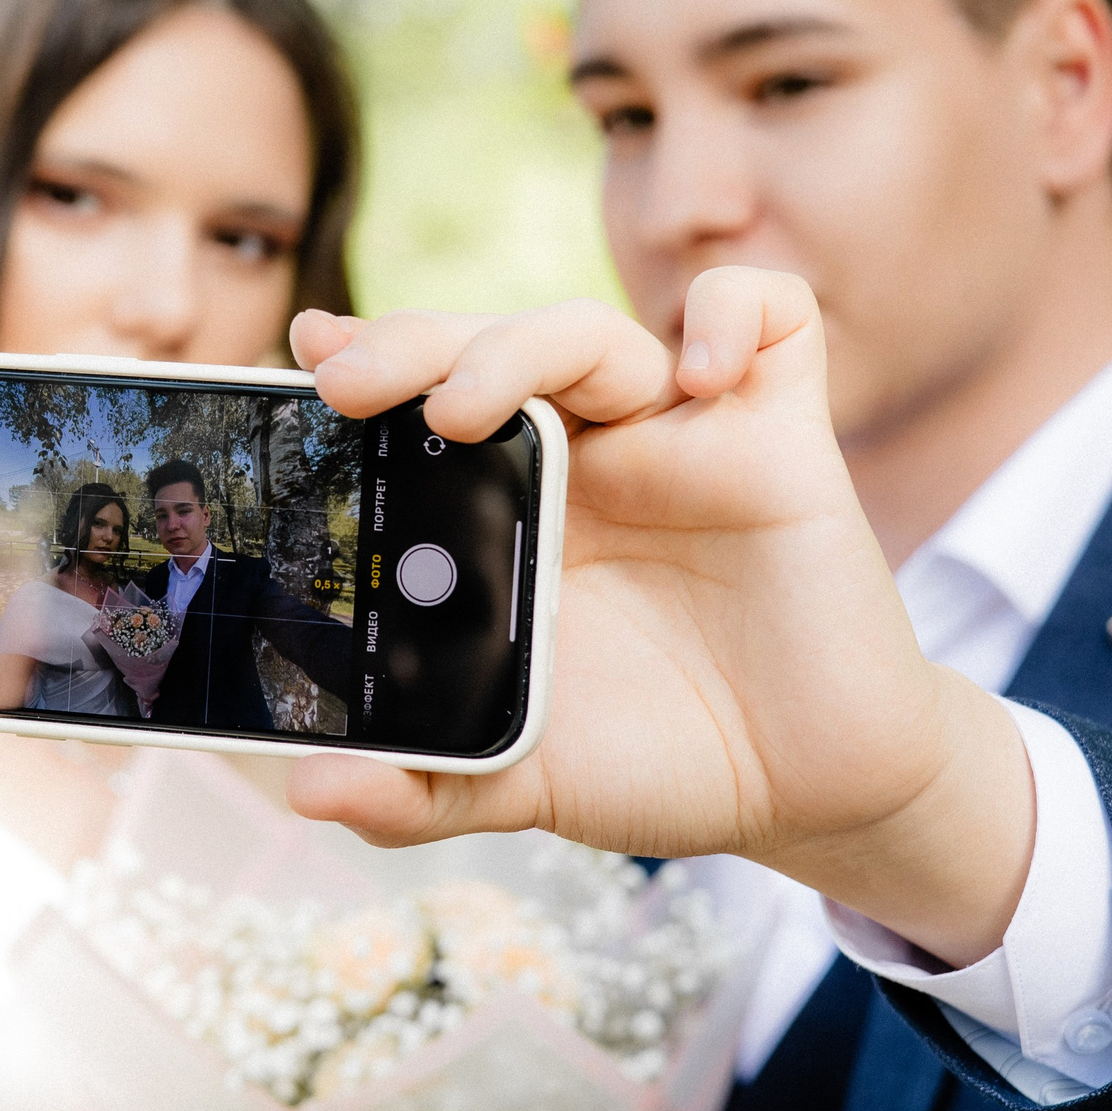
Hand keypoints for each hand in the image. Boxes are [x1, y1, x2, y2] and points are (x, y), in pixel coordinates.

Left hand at [286, 270, 1034, 965]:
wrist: (806, 795)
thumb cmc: (663, 760)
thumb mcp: (526, 779)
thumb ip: (424, 790)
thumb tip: (308, 795)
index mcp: (509, 512)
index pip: (428, 397)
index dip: (371, 359)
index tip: (306, 358)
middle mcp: (588, 457)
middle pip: (491, 347)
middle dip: (413, 344)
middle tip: (346, 385)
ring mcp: (684, 439)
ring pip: (596, 331)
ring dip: (518, 345)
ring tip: (460, 410)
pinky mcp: (783, 440)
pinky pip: (774, 319)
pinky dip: (735, 315)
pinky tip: (700, 377)